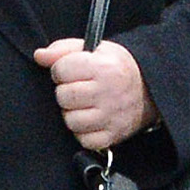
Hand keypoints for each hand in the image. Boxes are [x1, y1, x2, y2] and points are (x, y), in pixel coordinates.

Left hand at [32, 39, 155, 152]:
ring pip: (70, 121)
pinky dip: (83, 132)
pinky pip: (83, 140)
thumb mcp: (93, 49)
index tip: (70, 72)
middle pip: (64, 96)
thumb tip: (39, 55)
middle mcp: (108, 92)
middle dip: (66, 92)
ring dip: (73, 113)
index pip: (61, 70)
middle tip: (78, 89)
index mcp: (103, 67)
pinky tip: (91, 119)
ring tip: (84, 105)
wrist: (149, 88)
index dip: (61, 70)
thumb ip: (63, 50)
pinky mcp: (112, 136)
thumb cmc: (115, 67)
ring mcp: (111, 116)